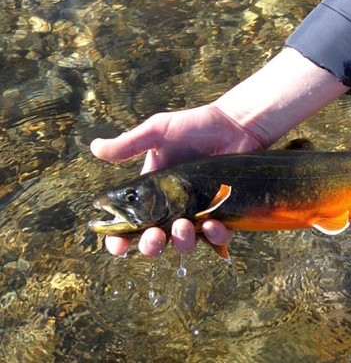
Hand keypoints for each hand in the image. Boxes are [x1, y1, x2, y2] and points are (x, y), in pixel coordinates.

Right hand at [90, 104, 264, 256]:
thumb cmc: (196, 126)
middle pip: (153, 241)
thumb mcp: (159, 131)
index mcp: (150, 194)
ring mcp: (197, 212)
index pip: (128, 225)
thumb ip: (129, 143)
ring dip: (181, 242)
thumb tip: (94, 147)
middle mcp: (171, 208)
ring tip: (183, 226)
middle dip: (150, 246)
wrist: (236, 124)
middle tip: (154, 236)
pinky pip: (217, 235)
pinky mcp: (222, 212)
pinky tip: (213, 224)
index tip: (118, 244)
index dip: (119, 240)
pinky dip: (214, 235)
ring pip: (184, 243)